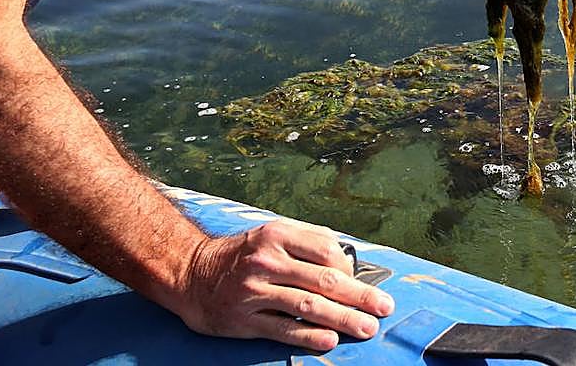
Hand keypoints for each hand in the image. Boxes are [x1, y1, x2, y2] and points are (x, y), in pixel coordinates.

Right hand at [176, 220, 394, 351]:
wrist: (191, 273)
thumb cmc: (242, 255)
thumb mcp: (272, 235)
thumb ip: (307, 242)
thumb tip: (348, 260)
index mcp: (278, 235)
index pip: (327, 249)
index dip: (350, 268)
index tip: (362, 283)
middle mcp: (267, 260)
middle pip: (324, 280)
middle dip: (359, 296)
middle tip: (383, 307)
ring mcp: (255, 290)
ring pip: (308, 305)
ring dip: (342, 318)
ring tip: (366, 327)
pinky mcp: (244, 319)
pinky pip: (283, 328)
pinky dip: (309, 335)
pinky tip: (330, 340)